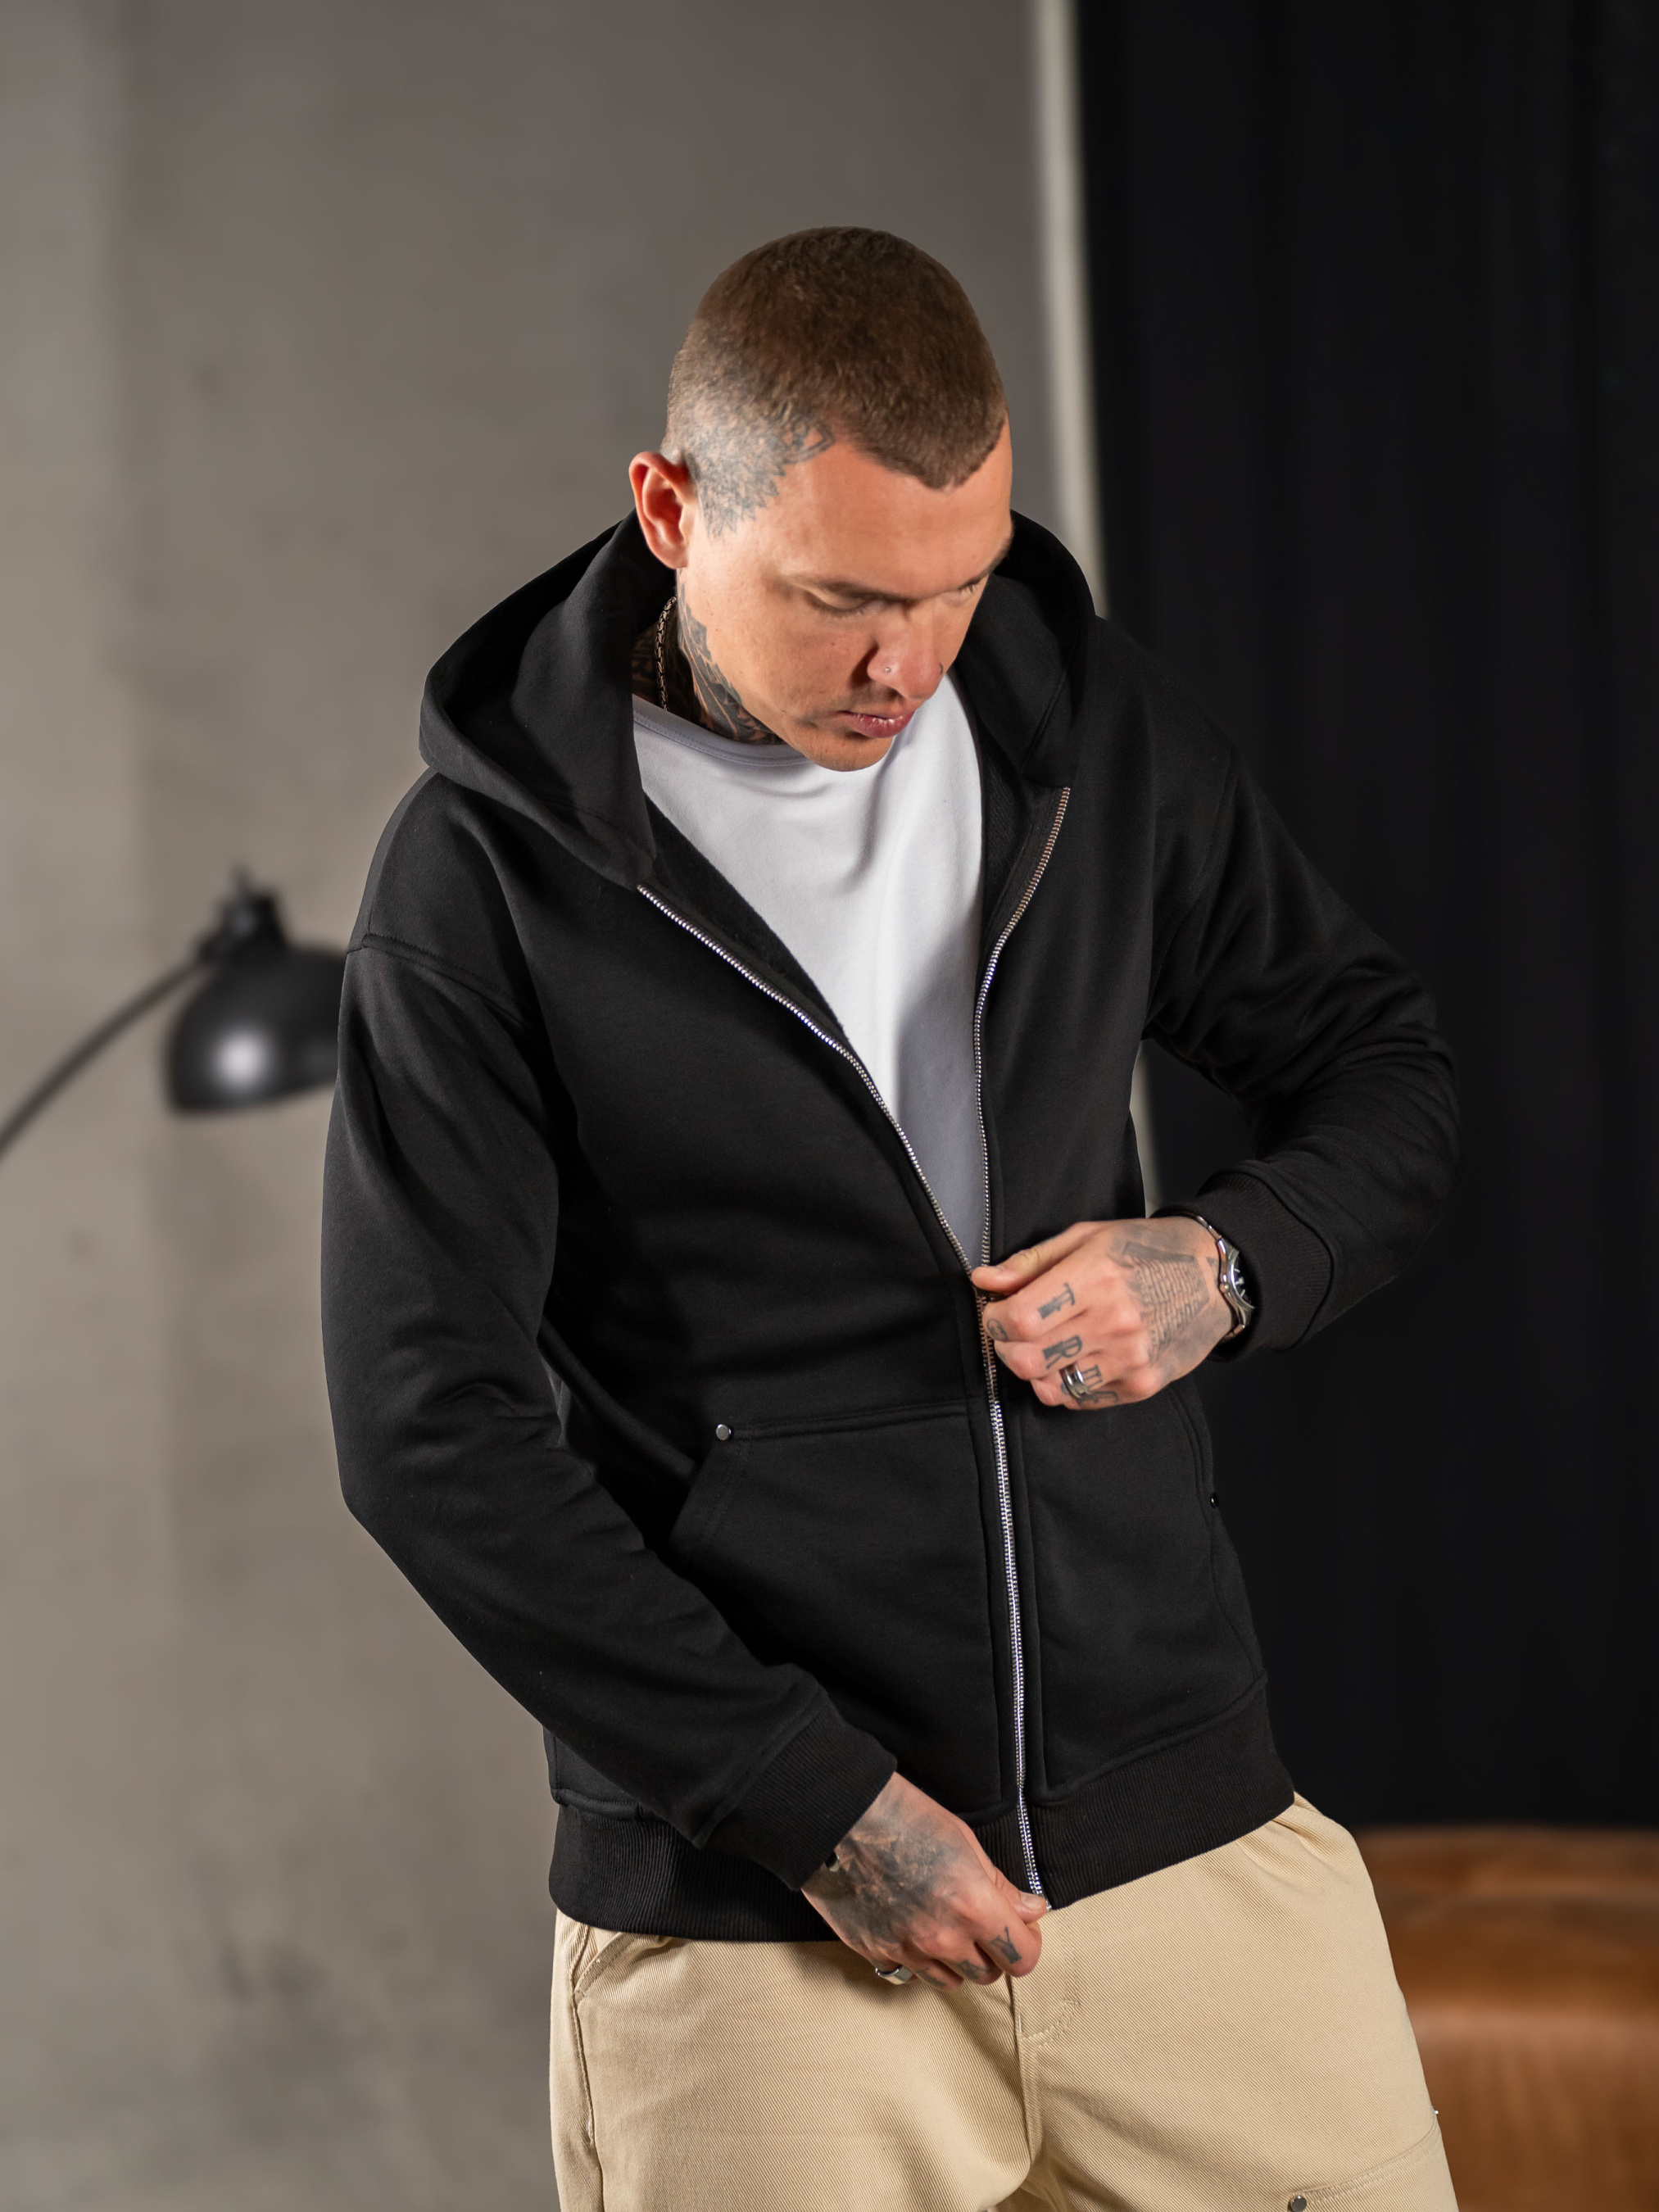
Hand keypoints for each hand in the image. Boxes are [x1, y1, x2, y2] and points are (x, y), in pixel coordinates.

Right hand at [801, 1772, 1047, 1989]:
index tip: (1020, 1928)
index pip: (1022, 1957)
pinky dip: (918, 1958)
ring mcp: (907, 1950)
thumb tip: (1031, 1910)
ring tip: (945, 1925)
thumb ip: (1000, 1886)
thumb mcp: (964, 1841)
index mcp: (972, 1906)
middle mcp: (942, 1938)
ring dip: (956, 1961)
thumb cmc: (904, 1817)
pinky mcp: (876, 1953)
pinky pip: (911, 1972)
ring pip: (950, 1982)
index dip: (1026, 1942)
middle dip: (992, 1953)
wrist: (839, 1817)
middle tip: (981, 1923)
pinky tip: (911, 1925)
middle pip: (987, 1975)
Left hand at [971, 1216, 1230, 1409]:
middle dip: (1006, 1347)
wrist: (1215, 1277)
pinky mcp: (1141, 1384)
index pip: (1019, 1319)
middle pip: (1027, 1359)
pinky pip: (1080, 1399)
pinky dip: (1066, 1383)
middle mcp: (1114, 1322)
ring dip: (1035, 1368)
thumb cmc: (1148, 1250)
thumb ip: (1031, 1263)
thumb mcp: (1087, 1238)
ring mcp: (1130, 1359)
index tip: (996, 1313)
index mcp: (1097, 1278)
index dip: (994, 1320)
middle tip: (1013, 1333)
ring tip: (1047, 1345)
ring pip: (1049, 1386)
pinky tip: (1076, 1357)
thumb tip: (983, 1280)